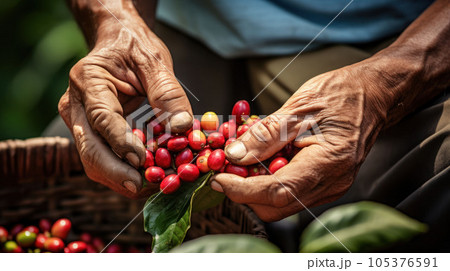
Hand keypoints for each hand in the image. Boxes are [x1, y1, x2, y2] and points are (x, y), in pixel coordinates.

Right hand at [58, 11, 192, 197]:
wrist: (117, 42)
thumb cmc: (134, 47)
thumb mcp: (154, 61)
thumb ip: (167, 93)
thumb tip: (183, 128)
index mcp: (88, 81)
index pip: (102, 119)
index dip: (121, 143)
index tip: (142, 161)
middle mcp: (75, 105)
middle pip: (90, 150)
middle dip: (118, 174)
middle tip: (148, 186)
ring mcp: (79, 123)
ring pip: (94, 161)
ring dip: (122, 179)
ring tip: (155, 185)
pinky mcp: (90, 134)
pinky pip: (104, 159)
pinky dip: (125, 172)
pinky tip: (148, 176)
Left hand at [211, 62, 388, 220]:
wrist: (372, 95)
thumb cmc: (341, 94)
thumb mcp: (297, 108)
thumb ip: (264, 135)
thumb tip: (233, 156)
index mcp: (328, 163)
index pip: (277, 192)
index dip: (242, 190)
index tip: (218, 179)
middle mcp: (331, 183)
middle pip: (276, 207)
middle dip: (245, 192)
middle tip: (226, 169)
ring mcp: (330, 186)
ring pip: (281, 203)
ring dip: (255, 188)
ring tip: (243, 161)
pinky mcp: (325, 183)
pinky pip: (291, 192)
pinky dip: (270, 181)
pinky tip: (263, 161)